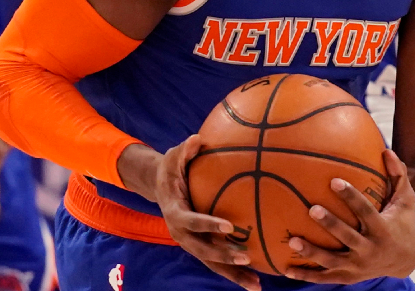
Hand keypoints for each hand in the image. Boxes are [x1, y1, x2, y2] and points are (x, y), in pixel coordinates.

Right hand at [146, 136, 260, 290]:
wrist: (158, 187)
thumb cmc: (170, 169)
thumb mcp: (173, 156)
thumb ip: (185, 150)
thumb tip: (198, 138)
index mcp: (175, 213)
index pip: (192, 221)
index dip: (209, 225)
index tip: (229, 227)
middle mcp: (181, 234)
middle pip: (203, 250)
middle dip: (223, 257)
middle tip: (246, 257)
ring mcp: (190, 243)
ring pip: (212, 263)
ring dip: (233, 274)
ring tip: (255, 284)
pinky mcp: (200, 247)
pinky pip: (217, 262)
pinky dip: (234, 273)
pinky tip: (256, 280)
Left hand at [285, 150, 414, 283]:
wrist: (406, 258)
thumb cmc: (402, 221)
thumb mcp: (405, 199)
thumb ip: (398, 175)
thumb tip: (387, 150)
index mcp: (382, 229)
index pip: (365, 211)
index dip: (350, 197)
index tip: (334, 180)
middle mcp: (370, 250)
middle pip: (347, 237)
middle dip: (330, 224)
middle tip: (312, 209)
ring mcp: (358, 266)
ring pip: (332, 261)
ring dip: (312, 252)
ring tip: (292, 241)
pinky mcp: (349, 277)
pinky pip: (325, 278)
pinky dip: (307, 275)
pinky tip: (286, 270)